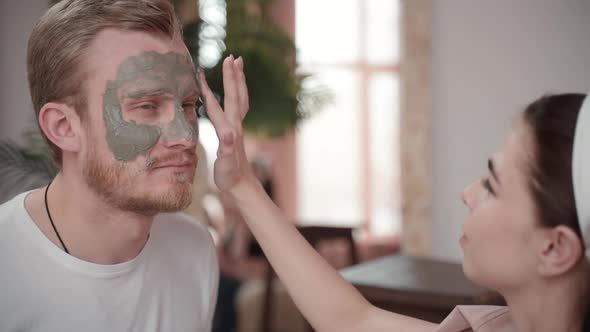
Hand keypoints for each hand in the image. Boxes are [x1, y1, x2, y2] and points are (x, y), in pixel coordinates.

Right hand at [199, 55, 254, 193]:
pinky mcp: (238, 131)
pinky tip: (235, 90)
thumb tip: (229, 135)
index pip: (217, 106)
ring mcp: (238, 127)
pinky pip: (239, 106)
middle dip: (232, 75)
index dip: (208, 90)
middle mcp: (235, 125)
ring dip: (238, 80)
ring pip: (240, 98)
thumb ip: (228, 149)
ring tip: (238, 64)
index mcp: (229, 130)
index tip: (201, 73)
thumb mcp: (226, 165)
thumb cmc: (230, 177)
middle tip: (232, 56)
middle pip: (234, 95)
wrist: (243, 186)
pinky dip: (237, 93)